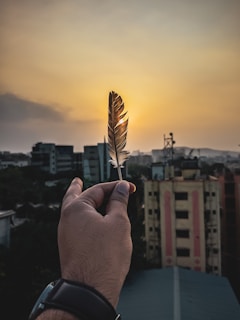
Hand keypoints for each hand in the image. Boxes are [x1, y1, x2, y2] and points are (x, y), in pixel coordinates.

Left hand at [58, 177, 135, 307]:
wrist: (90, 289)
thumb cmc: (104, 257)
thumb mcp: (118, 223)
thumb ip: (119, 202)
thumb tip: (122, 188)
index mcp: (76, 208)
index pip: (98, 189)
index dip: (116, 186)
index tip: (129, 187)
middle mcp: (66, 219)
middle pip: (74, 197)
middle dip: (79, 187)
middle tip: (78, 180)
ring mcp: (66, 234)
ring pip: (75, 212)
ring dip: (84, 204)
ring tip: (86, 201)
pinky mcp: (70, 246)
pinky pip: (77, 225)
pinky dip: (85, 218)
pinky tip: (91, 223)